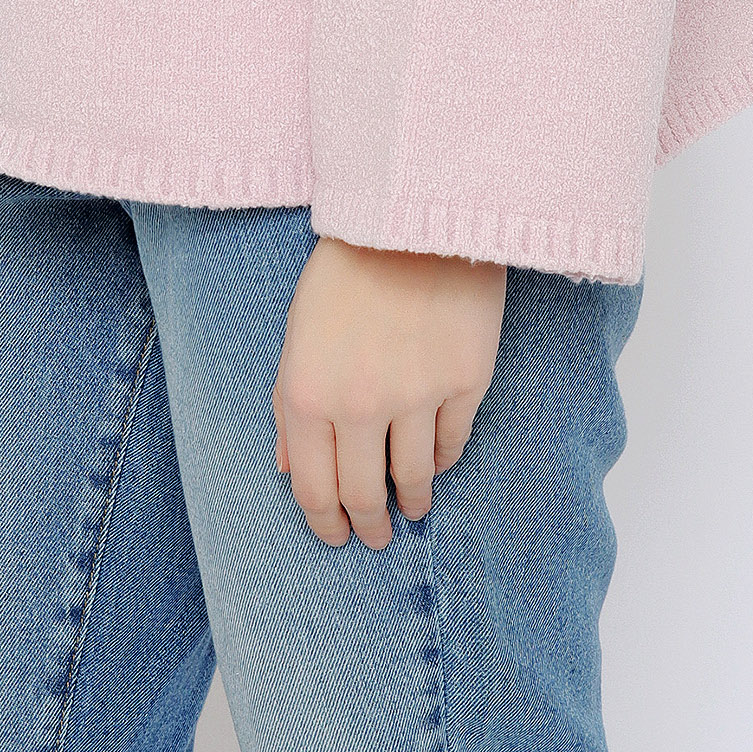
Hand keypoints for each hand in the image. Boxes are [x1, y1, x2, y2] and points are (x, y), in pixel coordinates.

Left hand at [272, 233, 505, 547]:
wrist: (411, 215)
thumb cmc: (346, 270)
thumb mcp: (298, 332)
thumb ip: (288, 403)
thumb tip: (288, 470)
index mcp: (306, 393)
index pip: (314, 489)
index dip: (326, 525)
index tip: (337, 537)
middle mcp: (358, 404)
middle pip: (364, 496)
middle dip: (370, 526)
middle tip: (376, 536)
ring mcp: (415, 395)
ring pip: (415, 479)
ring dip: (412, 503)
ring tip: (412, 508)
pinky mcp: (464, 381)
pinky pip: (452, 444)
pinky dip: (443, 461)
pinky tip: (437, 463)